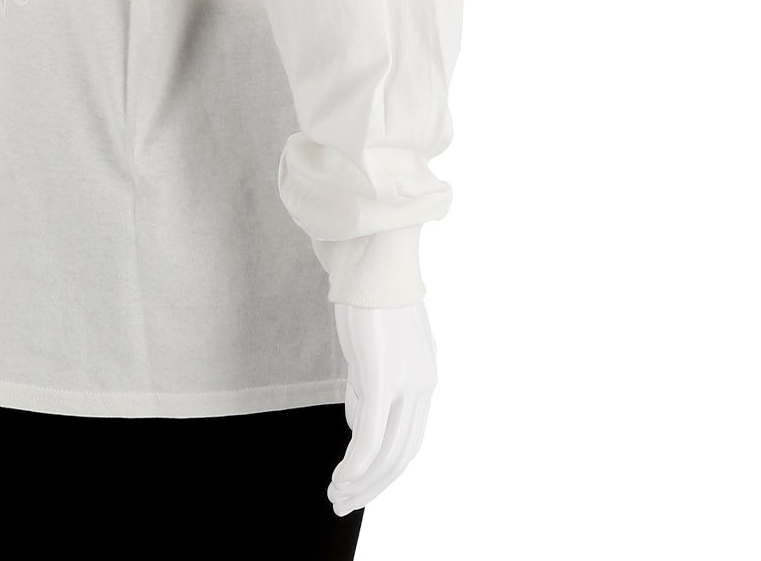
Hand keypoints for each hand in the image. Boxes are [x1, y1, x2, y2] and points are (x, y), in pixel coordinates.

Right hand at [328, 301, 436, 515]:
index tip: (355, 488)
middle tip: (340, 503)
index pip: (408, 443)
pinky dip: (358, 461)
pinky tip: (342, 475)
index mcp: (424, 381)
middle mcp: (423, 386)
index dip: (383, 473)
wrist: (374, 257)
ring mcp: (407, 381)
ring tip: (335, 494)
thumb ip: (368, 388)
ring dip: (362, 481)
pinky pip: (372, 432)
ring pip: (389, 452)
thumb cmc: (369, 298)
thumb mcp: (373, 351)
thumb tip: (358, 425)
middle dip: (372, 488)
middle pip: (402, 456)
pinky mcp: (384, 374)